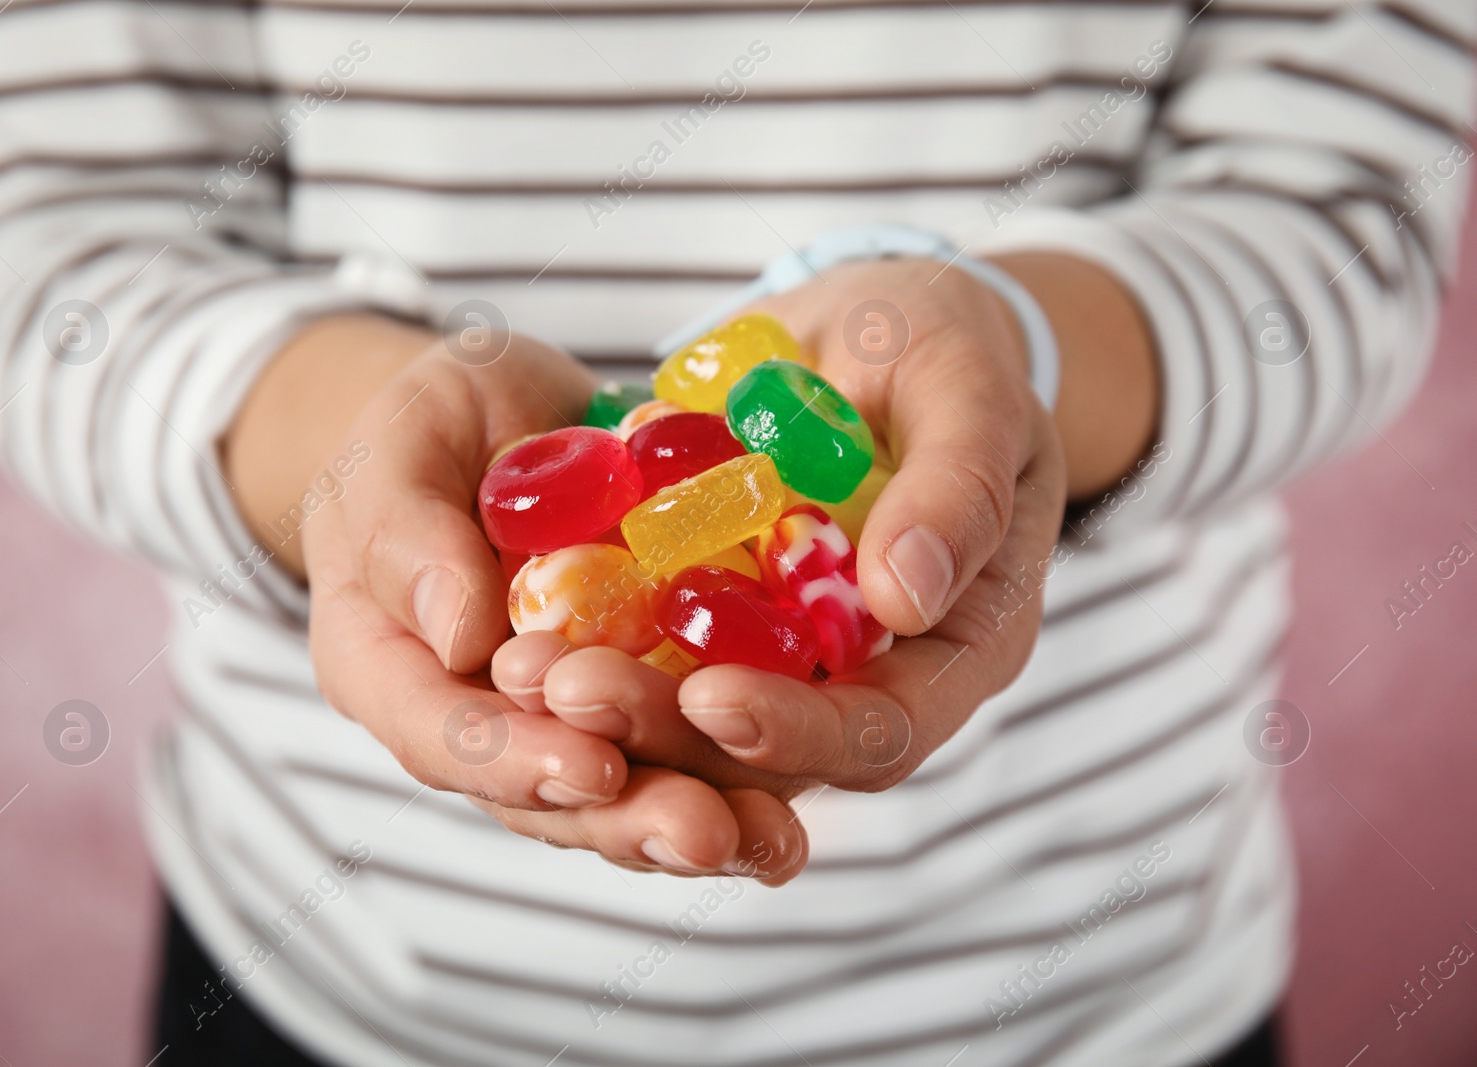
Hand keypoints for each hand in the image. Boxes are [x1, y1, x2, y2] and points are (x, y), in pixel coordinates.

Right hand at [223, 315, 807, 882]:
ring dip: (698, 816)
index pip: (442, 735)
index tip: (593, 768)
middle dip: (628, 817)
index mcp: (391, 669)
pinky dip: (746, 769)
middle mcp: (479, 717)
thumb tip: (460, 635)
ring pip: (623, 791)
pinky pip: (689, 744)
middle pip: (544, 795)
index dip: (516, 761)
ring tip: (768, 839)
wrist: (502, 420)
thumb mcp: (402, 446)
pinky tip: (797, 801)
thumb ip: (407, 534)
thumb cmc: (429, 429)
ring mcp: (564, 720)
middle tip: (702, 831)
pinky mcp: (643, 695)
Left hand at [503, 251, 1156, 836]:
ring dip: (613, 708)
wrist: (864, 326)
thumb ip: (957, 484)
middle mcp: (868, 676)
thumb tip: (906, 598)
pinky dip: (590, 649)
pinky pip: (649, 655)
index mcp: (960, 646)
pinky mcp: (710, 622)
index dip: (798, 729)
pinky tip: (517, 631)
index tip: (710, 697)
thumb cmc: (941, 343)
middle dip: (669, 732)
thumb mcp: (965, 384)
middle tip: (570, 691)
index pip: (882, 730)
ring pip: (696, 720)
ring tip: (526, 671)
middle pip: (771, 752)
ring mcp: (781, 655)